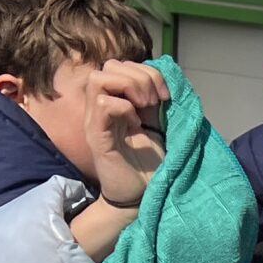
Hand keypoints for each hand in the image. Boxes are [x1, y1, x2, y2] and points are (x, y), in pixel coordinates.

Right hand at [87, 59, 169, 207]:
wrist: (142, 197)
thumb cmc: (150, 165)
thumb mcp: (157, 126)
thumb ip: (153, 101)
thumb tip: (160, 77)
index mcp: (116, 102)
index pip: (119, 65)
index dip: (145, 71)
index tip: (165, 95)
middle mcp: (101, 108)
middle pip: (108, 67)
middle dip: (139, 76)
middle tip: (155, 101)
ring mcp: (96, 122)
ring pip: (98, 79)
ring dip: (129, 87)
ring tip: (145, 107)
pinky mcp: (98, 138)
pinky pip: (103, 105)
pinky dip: (123, 107)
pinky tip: (136, 124)